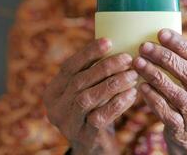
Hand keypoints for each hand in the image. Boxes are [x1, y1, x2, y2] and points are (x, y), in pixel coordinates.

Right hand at [43, 38, 137, 154]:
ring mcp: (67, 124)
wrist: (95, 146)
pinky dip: (117, 103)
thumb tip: (113, 44)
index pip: (68, 67)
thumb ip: (93, 74)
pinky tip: (132, 94)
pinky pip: (100, 118)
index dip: (88, 53)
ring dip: (113, 84)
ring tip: (133, 74)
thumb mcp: (89, 91)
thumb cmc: (95, 110)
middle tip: (128, 58)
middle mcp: (55, 108)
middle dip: (105, 67)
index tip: (109, 41)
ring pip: (87, 98)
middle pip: (78, 81)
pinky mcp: (83, 138)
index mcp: (53, 91)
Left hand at [133, 29, 186, 154]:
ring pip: (178, 94)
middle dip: (166, 58)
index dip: (181, 45)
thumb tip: (161, 42)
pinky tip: (141, 87)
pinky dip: (154, 99)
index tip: (161, 33)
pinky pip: (168, 113)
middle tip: (145, 47)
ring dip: (156, 76)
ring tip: (138, 63)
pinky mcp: (185, 133)